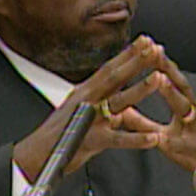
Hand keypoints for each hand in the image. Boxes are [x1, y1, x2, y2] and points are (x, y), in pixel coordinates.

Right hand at [13, 35, 163, 181]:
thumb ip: (100, 100)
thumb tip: (118, 92)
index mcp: (86, 92)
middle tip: (155, 48)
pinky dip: (136, 139)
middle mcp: (88, 100)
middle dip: (136, 61)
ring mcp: (90, 119)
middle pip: (115, 77)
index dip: (128, 54)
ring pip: (119, 101)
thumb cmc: (58, 134)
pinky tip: (153, 138)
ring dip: (140, 89)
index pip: (110, 68)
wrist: (36, 155)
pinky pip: (118, 139)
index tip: (146, 41)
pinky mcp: (92, 141)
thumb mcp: (79, 109)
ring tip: (159, 78)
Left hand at [130, 51, 195, 195]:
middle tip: (155, 49)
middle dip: (168, 67)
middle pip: (180, 84)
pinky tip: (164, 137)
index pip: (168, 78)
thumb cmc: (193, 149)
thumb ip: (142, 122)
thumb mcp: (163, 134)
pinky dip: (175, 140)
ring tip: (161, 79)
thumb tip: (122, 109)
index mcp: (183, 105)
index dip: (157, 62)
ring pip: (185, 106)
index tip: (145, 45)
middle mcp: (192, 111)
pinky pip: (184, 143)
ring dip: (173, 93)